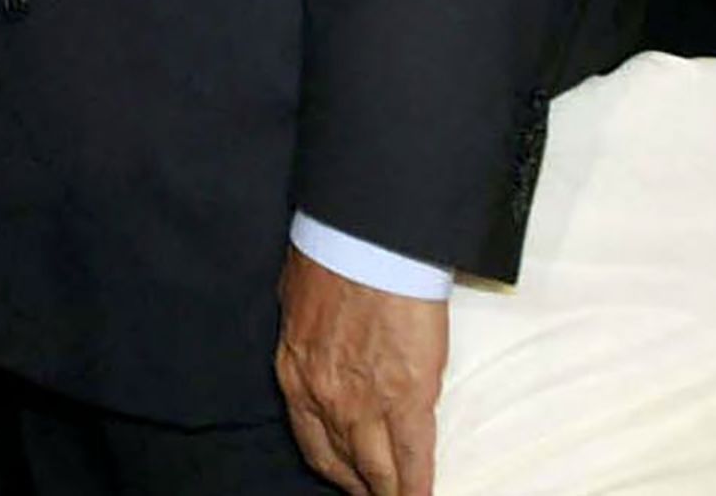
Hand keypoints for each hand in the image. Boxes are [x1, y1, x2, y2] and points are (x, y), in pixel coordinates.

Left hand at [275, 250, 447, 495]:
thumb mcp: (297, 304)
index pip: (314, 443)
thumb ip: (307, 341)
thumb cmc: (331, 259)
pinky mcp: (407, 398)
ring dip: (390, 492)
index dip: (335, 468)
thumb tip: (318, 348)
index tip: (349, 479)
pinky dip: (419, 484)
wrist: (366, 244)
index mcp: (295, 374)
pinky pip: (414, 458)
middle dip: (364, 487)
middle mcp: (325, 399)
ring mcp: (366, 403)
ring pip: (379, 470)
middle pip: (346, 464)